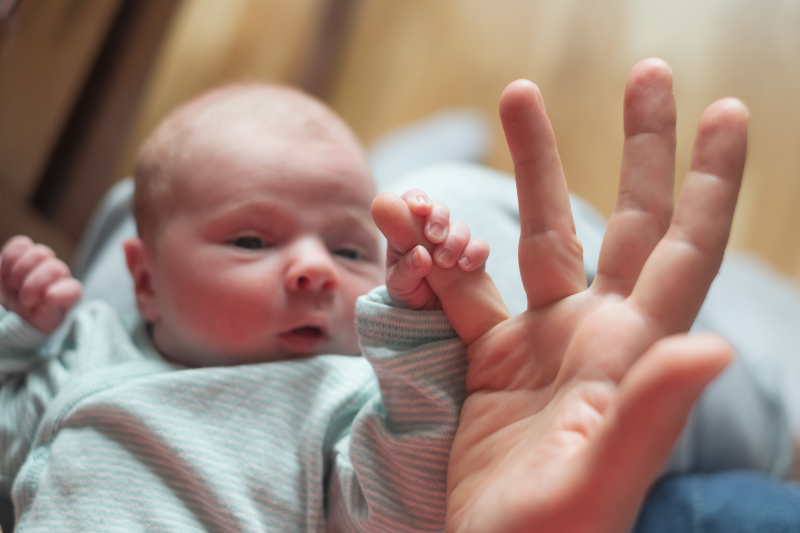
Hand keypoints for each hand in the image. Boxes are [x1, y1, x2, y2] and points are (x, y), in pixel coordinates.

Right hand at [0, 236, 82, 332]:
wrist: (3, 314)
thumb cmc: (23, 323)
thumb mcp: (37, 326)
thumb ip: (48, 313)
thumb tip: (51, 296)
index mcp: (66, 298)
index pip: (73, 289)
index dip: (56, 295)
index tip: (37, 305)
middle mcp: (58, 278)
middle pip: (55, 268)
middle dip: (34, 284)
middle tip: (23, 298)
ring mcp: (41, 264)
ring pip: (40, 253)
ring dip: (21, 271)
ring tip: (13, 285)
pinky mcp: (22, 254)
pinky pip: (22, 244)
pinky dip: (10, 257)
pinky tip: (4, 272)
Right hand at [373, 58, 746, 532]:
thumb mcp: (599, 483)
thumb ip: (650, 412)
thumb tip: (716, 345)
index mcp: (629, 353)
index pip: (685, 251)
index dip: (709, 181)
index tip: (725, 109)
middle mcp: (594, 334)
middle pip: (624, 220)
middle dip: (636, 145)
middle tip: (644, 72)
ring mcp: (541, 342)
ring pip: (536, 235)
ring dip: (527, 169)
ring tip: (512, 99)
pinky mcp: (491, 357)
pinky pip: (464, 283)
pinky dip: (440, 248)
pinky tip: (413, 219)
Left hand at [377, 189, 488, 309]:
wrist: (429, 318)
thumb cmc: (407, 295)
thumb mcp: (399, 285)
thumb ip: (406, 269)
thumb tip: (421, 254)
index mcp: (407, 231)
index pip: (411, 203)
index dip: (417, 199)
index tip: (420, 209)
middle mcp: (431, 232)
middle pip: (439, 209)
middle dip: (438, 218)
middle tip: (433, 237)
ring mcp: (454, 243)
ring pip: (460, 227)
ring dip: (454, 240)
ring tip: (445, 263)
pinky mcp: (472, 258)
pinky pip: (480, 247)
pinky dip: (476, 252)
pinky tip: (465, 266)